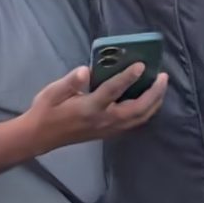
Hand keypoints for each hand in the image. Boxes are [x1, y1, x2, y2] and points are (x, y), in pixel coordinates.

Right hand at [24, 64, 167, 153]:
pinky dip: (147, 111)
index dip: (128, 78)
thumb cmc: (46, 111)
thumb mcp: (52, 92)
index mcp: (88, 108)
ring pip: (139, 118)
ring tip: (161, 86)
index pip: (112, 91)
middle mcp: (103, 120)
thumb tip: (86, 70)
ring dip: (154, 102)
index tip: (141, 65)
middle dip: (153, 93)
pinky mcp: (109, 133)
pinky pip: (134, 123)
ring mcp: (108, 129)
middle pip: (136, 109)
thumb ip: (70, 81)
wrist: (40, 137)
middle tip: (163, 76)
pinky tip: (150, 100)